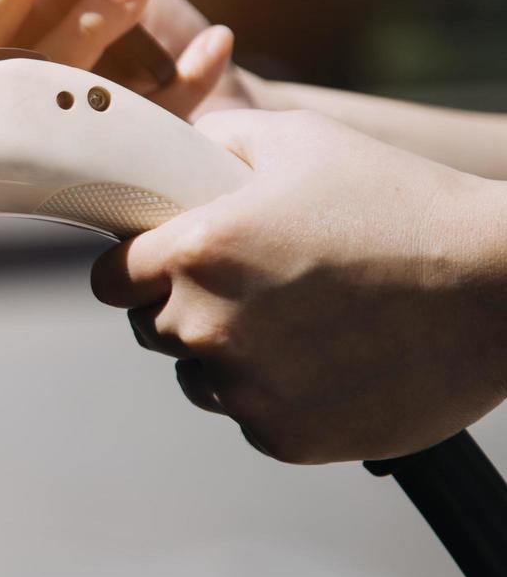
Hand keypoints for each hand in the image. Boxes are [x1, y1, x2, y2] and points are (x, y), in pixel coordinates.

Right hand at [0, 0, 252, 118]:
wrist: (222, 95)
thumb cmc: (140, 29)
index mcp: (2, 37)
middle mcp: (22, 85)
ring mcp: (70, 126)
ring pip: (57, 82)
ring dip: (95, 25)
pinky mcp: (125, 152)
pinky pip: (148, 115)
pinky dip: (186, 75)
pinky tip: (215, 40)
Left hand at [90, 109, 506, 463]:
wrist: (502, 288)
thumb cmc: (400, 202)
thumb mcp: (299, 140)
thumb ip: (216, 141)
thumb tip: (172, 150)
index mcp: (196, 253)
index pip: (109, 280)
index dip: (131, 270)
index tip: (158, 265)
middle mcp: (208, 326)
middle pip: (152, 327)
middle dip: (183, 306)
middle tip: (249, 284)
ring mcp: (246, 389)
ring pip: (198, 376)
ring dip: (227, 353)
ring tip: (296, 319)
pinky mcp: (286, 437)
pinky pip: (250, 414)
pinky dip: (275, 393)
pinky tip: (325, 356)